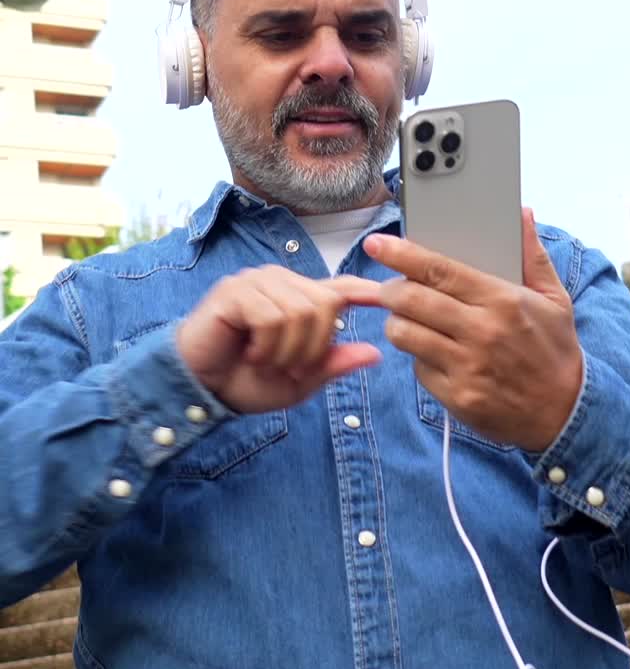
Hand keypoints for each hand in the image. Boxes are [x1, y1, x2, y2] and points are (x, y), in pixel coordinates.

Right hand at [176, 267, 380, 414]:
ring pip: (301, 312)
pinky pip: (272, 317)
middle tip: (287, 367)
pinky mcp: (237, 290)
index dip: (367, 289)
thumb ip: (332, 365)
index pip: (340, 287)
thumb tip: (374, 353)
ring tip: (264, 361)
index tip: (390, 294)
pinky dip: (266, 346)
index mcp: (300, 299)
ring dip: (286, 351)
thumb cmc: (245, 380)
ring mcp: (259, 281)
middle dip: (313, 347)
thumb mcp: (298, 382)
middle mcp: (282, 282)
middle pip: (325, 305)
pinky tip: (250, 353)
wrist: (201, 387)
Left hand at [363, 209, 582, 451]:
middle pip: (411, 300)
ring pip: (405, 334)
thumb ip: (533, 255)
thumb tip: (524, 215)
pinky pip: (418, 368)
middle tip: (389, 287)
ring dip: (398, 323)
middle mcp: (481, 331)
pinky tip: (434, 353)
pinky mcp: (457, 397)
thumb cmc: (556, 351)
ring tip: (409, 319)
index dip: (401, 254)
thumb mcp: (554, 299)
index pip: (439, 270)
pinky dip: (418, 357)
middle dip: (389, 289)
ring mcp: (467, 367)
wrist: (567, 414)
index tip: (377, 244)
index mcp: (502, 300)